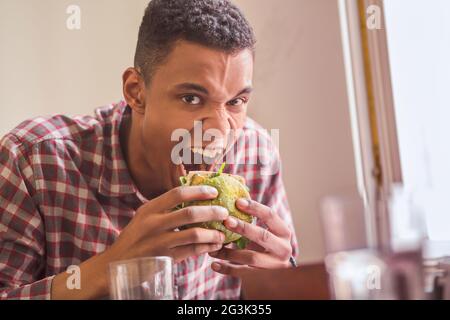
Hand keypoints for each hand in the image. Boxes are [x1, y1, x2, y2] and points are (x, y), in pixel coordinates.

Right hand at [107, 185, 228, 262]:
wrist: (115, 264)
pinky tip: (213, 246)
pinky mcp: (164, 258)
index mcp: (149, 209)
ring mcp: (159, 242)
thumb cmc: (135, 238)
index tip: (214, 191)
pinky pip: (191, 251)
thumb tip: (192, 197)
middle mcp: (153, 223)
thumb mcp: (143, 218)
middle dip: (212, 211)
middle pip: (189, 213)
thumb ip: (163, 208)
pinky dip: (205, 248)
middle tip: (225, 212)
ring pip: (193, 234)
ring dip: (212, 233)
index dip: (198, 191)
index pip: (177, 194)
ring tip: (222, 233)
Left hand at [209, 198, 292, 276]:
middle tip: (226, 221)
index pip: (270, 215)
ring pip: (251, 258)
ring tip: (213, 246)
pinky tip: (214, 264)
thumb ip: (256, 217)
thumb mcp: (269, 230)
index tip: (238, 201)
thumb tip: (235, 189)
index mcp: (284, 232)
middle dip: (243, 228)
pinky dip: (227, 269)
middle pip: (262, 236)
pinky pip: (243, 274)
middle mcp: (283, 248)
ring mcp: (275, 265)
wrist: (279, 272)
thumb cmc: (268, 244)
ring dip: (230, 251)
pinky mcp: (264, 278)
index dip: (255, 208)